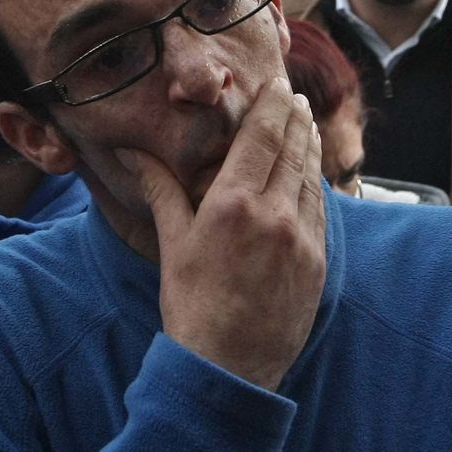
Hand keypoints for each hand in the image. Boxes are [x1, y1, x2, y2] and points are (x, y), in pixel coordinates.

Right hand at [122, 77, 325, 389]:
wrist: (227, 367)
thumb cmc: (190, 305)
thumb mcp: (172, 243)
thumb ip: (161, 190)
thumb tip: (131, 151)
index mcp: (234, 204)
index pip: (261, 137)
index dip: (272, 105)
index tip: (277, 83)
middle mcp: (274, 214)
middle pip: (291, 149)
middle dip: (293, 117)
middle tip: (292, 93)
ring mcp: (302, 239)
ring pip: (310, 177)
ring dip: (309, 146)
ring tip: (305, 124)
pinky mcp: (318, 263)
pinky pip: (320, 210)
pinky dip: (315, 183)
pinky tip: (310, 174)